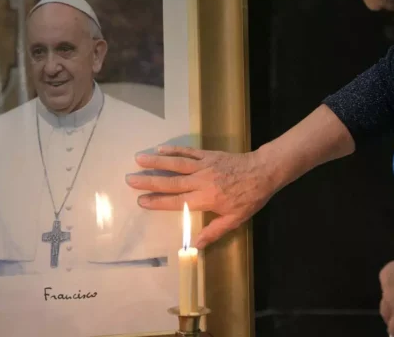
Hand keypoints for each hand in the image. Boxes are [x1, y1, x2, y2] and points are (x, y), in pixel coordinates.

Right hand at [125, 145, 276, 248]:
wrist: (264, 172)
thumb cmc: (250, 198)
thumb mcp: (235, 219)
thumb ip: (214, 231)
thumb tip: (196, 246)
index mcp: (206, 198)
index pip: (177, 201)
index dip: (158, 202)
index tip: (141, 201)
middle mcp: (201, 181)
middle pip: (171, 181)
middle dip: (149, 181)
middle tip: (130, 179)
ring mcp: (204, 165)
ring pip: (176, 163)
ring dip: (156, 161)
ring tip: (138, 159)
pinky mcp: (208, 154)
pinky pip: (188, 152)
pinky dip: (174, 150)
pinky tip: (160, 148)